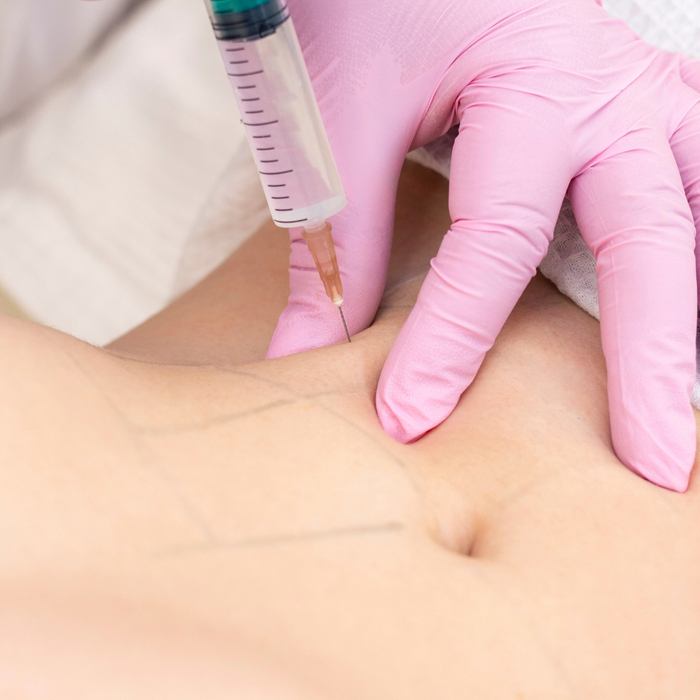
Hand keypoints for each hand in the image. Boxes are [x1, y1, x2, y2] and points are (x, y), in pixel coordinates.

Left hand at [267, 0, 699, 491]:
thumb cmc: (371, 9)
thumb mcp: (342, 125)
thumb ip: (336, 248)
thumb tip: (300, 360)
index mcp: (532, 85)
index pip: (495, 242)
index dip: (450, 343)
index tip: (408, 421)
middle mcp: (609, 93)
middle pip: (654, 245)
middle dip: (652, 366)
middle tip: (654, 468)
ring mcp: (640, 97)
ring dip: (694, 313)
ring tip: (689, 407)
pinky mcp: (641, 108)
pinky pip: (697, 182)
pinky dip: (698, 249)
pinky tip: (687, 309)